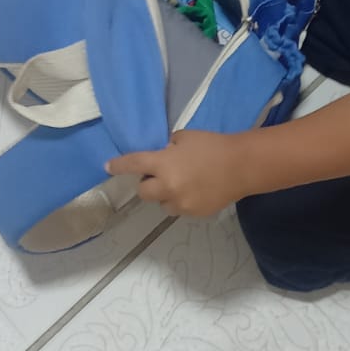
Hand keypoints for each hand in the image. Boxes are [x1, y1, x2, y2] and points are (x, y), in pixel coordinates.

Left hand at [107, 130, 248, 216]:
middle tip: (161, 174)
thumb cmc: (213, 145)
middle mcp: (167, 186)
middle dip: (148, 183)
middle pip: (143, 192)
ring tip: (183, 183)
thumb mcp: (186, 137)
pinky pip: (179, 208)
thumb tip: (163, 155)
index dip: (118, 166)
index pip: (133, 164)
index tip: (107, 167)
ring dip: (165, 194)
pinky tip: (196, 190)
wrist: (242, 166)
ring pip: (161, 203)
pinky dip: (182, 200)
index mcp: (163, 164)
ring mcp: (180, 203)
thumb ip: (169, 147)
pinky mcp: (194, 213)